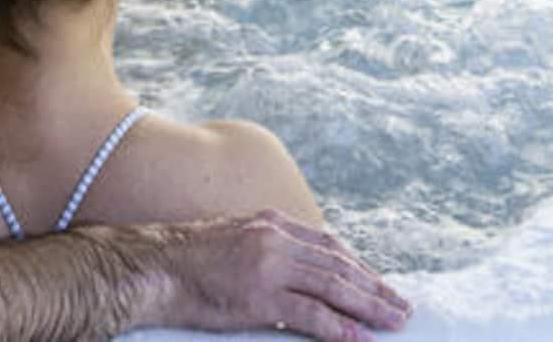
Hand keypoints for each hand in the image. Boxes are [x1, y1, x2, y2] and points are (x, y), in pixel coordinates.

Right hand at [159, 210, 410, 340]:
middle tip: (400, 307)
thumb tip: (297, 273)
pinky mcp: (259, 294)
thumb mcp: (235, 238)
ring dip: (367, 306)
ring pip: (332, 286)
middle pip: (339, 264)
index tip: (380, 285)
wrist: (152, 267)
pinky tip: (356, 337)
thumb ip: (268, 249)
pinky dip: (337, 326)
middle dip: (374, 287)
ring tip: (392, 321)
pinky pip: (309, 312)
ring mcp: (268, 264)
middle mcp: (276, 237)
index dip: (360, 267)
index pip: (329, 245)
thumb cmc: (187, 260)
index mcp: (272, 223)